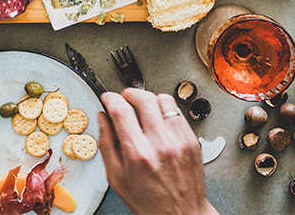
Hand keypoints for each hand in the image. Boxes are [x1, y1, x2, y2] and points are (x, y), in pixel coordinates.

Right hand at [98, 89, 218, 214]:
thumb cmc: (149, 201)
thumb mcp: (116, 178)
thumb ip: (106, 144)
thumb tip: (102, 119)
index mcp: (138, 154)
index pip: (121, 110)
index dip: (110, 98)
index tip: (107, 98)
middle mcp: (160, 144)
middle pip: (144, 98)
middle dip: (129, 93)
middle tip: (124, 99)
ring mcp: (179, 141)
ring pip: (164, 100)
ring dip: (149, 100)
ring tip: (143, 109)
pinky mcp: (192, 141)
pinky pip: (178, 112)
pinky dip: (165, 110)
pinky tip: (158, 121)